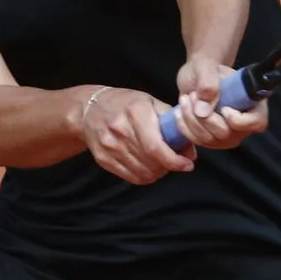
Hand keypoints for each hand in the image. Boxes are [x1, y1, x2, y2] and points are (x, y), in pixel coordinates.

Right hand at [80, 87, 196, 184]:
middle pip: (151, 162)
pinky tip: (148, 166)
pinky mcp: (103, 159)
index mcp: (135, 111)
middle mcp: (120, 129)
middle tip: (175, 162)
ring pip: (143, 173)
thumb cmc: (126, 103)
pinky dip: (145, 176)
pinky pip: (131, 177)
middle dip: (169, 167)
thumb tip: (190, 151)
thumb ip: (172, 123)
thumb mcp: (150, 102)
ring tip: (161, 163)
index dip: (175, 161)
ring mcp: (109, 146)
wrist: (90, 108)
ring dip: (158, 172)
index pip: (156, 147)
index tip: (187, 164)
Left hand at [174, 54, 268, 149]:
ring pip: (208, 140)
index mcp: (253, 103)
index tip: (223, 107)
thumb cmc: (207, 69)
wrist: (197, 76)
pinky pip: (197, 141)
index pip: (256, 123)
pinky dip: (184, 126)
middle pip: (226, 134)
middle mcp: (244, 124)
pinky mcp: (211, 140)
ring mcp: (228, 135)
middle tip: (194, 95)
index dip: (238, 120)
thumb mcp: (206, 67)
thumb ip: (208, 83)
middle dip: (205, 116)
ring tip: (186, 98)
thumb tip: (203, 111)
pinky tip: (180, 110)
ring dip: (191, 119)